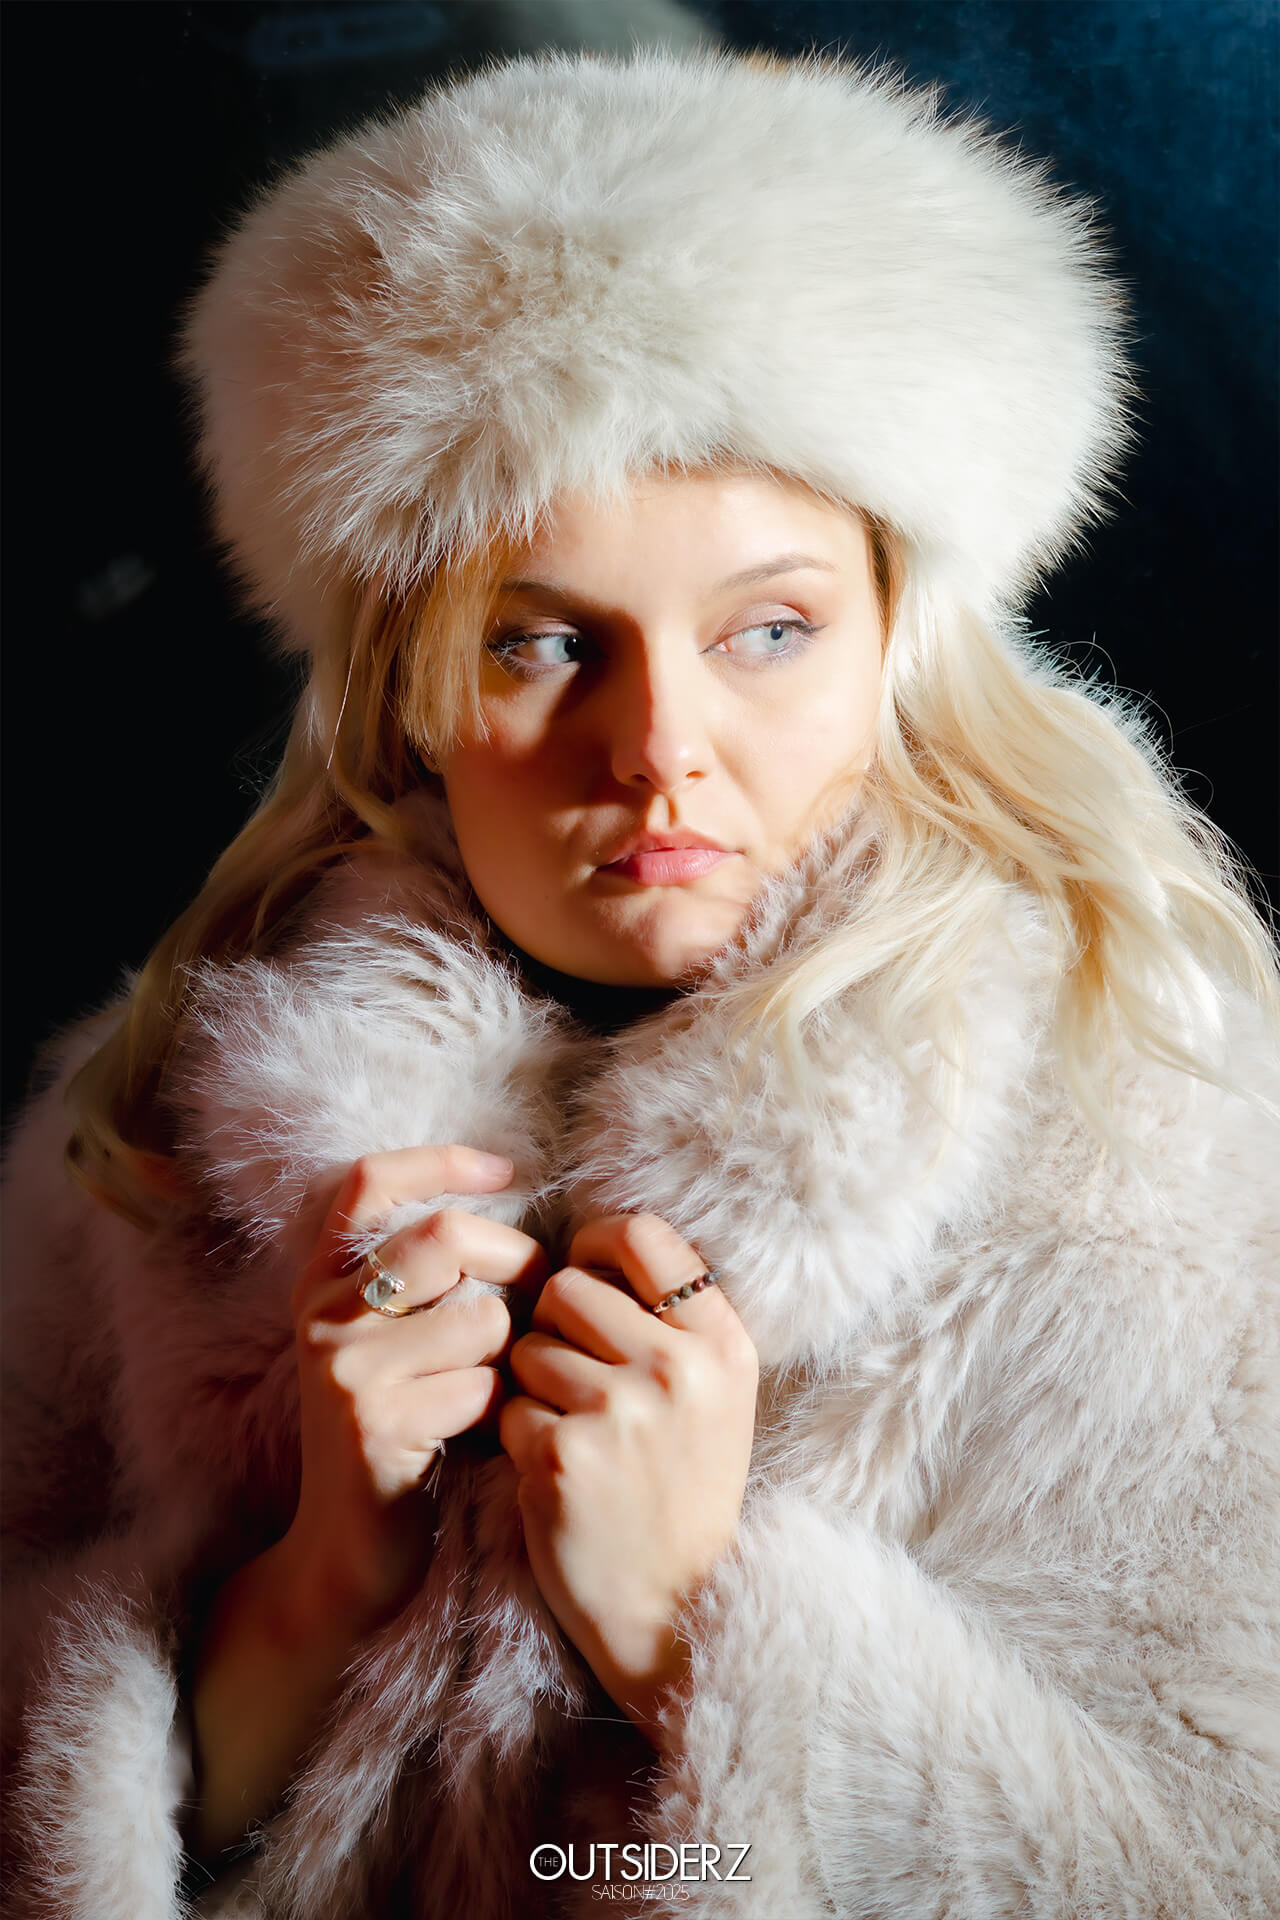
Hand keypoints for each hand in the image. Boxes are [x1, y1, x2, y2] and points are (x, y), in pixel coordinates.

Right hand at [283, 1145, 547, 1635]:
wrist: (344, 1555)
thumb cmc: (398, 1435)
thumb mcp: (392, 1345)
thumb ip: (426, 1281)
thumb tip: (513, 1214)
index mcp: (323, 1282)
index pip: (368, 1181)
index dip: (440, 1160)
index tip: (504, 1168)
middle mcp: (323, 1314)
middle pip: (445, 1236)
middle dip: (515, 1260)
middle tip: (540, 1298)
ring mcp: (345, 1368)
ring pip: (481, 1317)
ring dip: (512, 1353)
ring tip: (497, 1387)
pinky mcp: (375, 1423)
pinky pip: (482, 1387)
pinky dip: (501, 1410)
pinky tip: (482, 1437)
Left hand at [499, 1214, 758, 1743]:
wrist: (671, 1609)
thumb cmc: (682, 1489)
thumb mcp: (712, 1396)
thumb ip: (671, 1320)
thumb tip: (593, 1243)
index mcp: (722, 1343)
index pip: (643, 1235)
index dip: (596, 1244)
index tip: (584, 1273)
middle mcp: (679, 1368)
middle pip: (568, 1286)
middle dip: (553, 1326)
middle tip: (574, 1378)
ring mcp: (621, 1411)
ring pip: (527, 1345)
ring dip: (531, 1383)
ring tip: (571, 1430)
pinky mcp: (564, 1456)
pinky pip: (509, 1406)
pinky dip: (519, 1436)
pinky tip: (555, 1472)